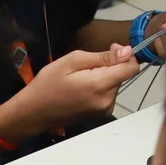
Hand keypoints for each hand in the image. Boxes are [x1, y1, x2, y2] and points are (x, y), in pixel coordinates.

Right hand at [3, 44, 139, 131]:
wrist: (33, 112)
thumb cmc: (48, 83)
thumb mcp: (72, 61)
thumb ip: (103, 57)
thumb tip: (127, 51)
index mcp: (101, 85)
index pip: (131, 68)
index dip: (125, 55)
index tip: (110, 49)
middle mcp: (108, 100)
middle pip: (121, 75)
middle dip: (109, 66)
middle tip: (84, 65)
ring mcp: (104, 110)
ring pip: (114, 84)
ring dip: (103, 77)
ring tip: (80, 78)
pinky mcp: (100, 115)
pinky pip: (107, 94)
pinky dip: (99, 87)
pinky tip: (81, 88)